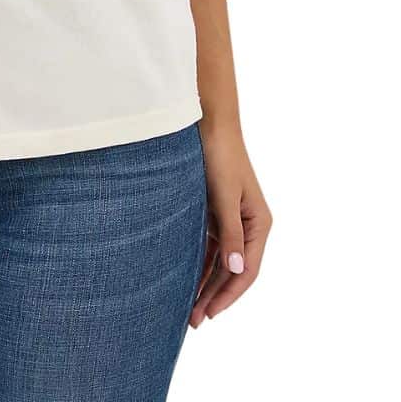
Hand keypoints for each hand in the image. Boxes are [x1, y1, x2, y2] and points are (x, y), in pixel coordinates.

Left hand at [190, 123, 271, 327]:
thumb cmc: (219, 157)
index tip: (210, 313)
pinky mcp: (215, 211)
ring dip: (205, 282)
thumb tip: (236, 271)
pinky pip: (209, 245)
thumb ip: (230, 233)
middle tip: (193, 320)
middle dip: (214, 295)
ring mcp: (231, 219)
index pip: (247, 270)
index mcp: (258, 223)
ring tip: (187, 307)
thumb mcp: (224, 197)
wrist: (208, 123)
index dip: (229, 294)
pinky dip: (199, 262)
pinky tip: (185, 278)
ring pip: (219, 260)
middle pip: (232, 270)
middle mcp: (248, 224)